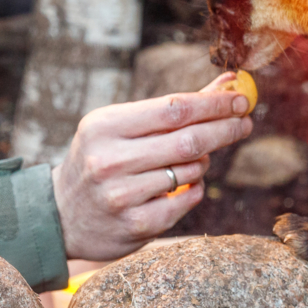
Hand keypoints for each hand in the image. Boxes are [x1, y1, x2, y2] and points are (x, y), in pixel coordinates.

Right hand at [51, 73, 252, 260]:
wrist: (62, 214)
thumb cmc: (103, 157)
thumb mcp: (123, 125)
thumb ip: (174, 106)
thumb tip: (228, 82)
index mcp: (105, 126)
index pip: (173, 108)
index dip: (213, 103)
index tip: (240, 99)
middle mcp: (110, 159)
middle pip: (187, 139)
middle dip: (224, 128)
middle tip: (244, 121)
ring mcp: (122, 195)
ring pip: (190, 170)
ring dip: (203, 160)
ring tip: (196, 157)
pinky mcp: (135, 225)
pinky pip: (186, 200)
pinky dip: (195, 188)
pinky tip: (186, 183)